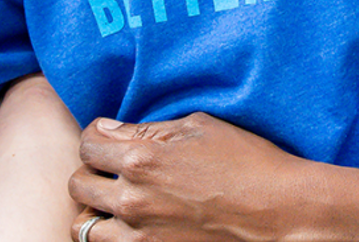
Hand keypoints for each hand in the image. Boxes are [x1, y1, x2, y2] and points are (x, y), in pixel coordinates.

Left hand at [68, 113, 309, 241]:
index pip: (88, 144)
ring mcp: (140, 235)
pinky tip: (132, 224)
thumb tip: (110, 129)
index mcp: (142, 159)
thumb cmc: (247, 162)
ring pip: (84, 227)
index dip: (96, 136)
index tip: (107, 137)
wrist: (281, 213)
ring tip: (115, 203)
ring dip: (95, 211)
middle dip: (91, 172)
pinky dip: (113, 237)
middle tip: (110, 170)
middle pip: (78, 185)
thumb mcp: (199, 128)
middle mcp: (133, 199)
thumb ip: (148, 131)